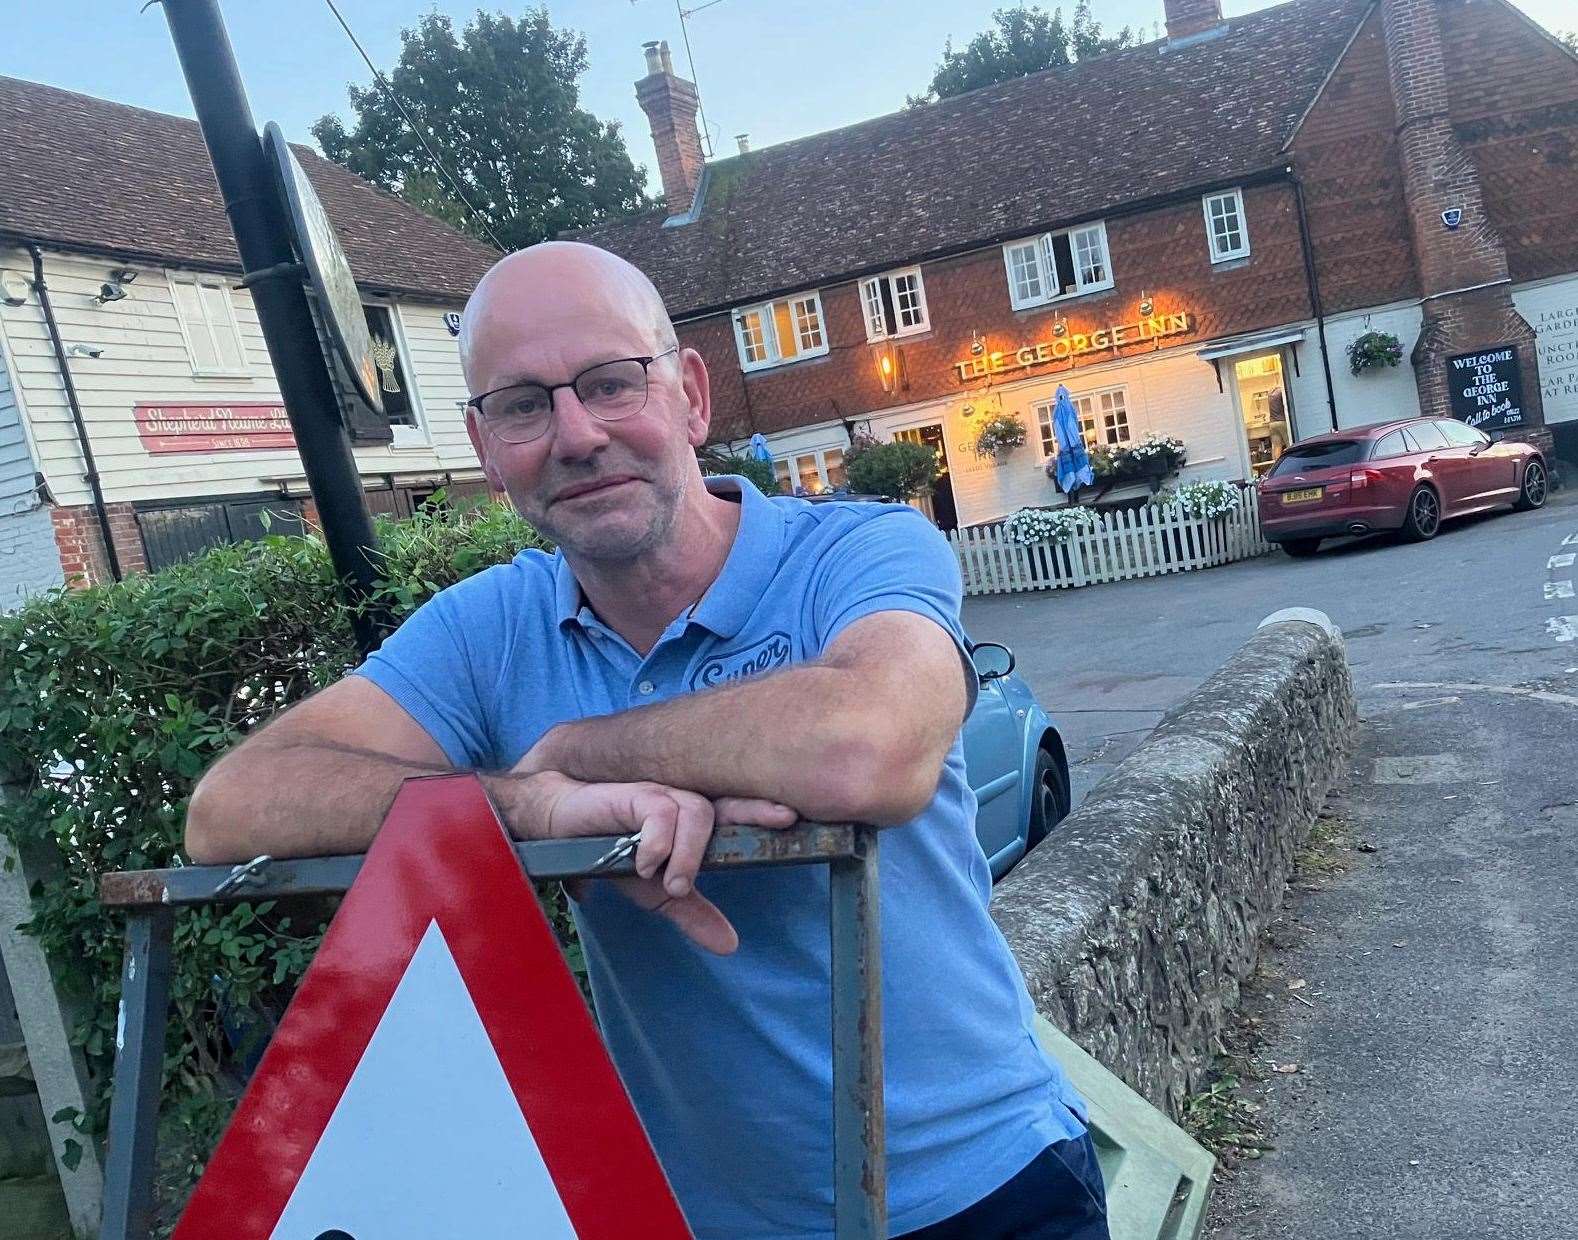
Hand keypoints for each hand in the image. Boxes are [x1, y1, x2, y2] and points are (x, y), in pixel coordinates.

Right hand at [498, 772, 795, 953]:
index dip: (764, 814)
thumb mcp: (654, 892)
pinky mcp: (634, 792)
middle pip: (728, 801)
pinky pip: (661, 811)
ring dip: (689, 853)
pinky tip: (643, 863)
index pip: (737, 814)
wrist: (552, 831)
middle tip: (784, 818)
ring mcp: (660, 793)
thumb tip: (731, 945)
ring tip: (672, 884)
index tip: (795, 819)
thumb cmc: (606, 850)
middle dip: (757, 810)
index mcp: (693, 822)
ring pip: (698, 812)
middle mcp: (683, 802)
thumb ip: (691, 912)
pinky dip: (658, 842)